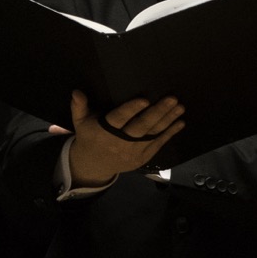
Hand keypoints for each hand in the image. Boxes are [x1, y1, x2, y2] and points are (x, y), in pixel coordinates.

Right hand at [65, 88, 184, 186]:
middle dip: (158, 112)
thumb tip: (77, 92)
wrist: (94, 165)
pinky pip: (158, 144)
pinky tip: (180, 122)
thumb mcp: (80, 122)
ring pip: (153, 134)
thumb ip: (79, 107)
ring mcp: (134, 151)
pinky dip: (170, 133)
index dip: (131, 109)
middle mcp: (121, 142)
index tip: (144, 99)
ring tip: (180, 108)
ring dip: (168, 121)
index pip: (119, 119)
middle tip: (172, 99)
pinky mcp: (143, 158)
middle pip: (141, 126)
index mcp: (105, 131)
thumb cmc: (89, 137)